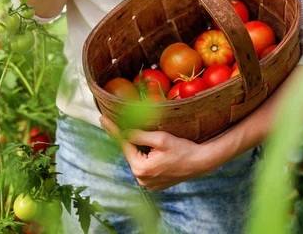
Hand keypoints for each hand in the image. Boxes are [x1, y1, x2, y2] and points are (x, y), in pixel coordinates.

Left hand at [100, 116, 214, 190]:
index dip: (113, 129)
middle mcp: (142, 180)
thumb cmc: (182, 148)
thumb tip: (124, 132)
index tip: (102, 118)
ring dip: (138, 147)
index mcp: (141, 169)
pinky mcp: (154, 184)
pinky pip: (144, 165)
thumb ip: (139, 135)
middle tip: (122, 121)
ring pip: (137, 158)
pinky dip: (144, 155)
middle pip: (130, 152)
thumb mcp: (160, 138)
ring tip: (145, 135)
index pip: (124, 144)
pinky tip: (150, 147)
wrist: (200, 162)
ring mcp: (148, 184)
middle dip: (129, 137)